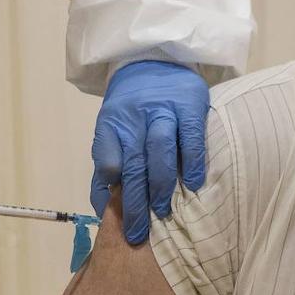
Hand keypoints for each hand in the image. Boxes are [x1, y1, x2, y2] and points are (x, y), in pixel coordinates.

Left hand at [90, 60, 209, 244]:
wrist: (156, 60)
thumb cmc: (133, 109)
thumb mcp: (113, 129)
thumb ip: (107, 165)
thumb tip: (102, 207)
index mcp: (111, 123)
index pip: (105, 158)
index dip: (108, 188)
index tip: (113, 215)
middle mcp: (135, 116)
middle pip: (132, 163)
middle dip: (134, 203)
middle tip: (136, 234)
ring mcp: (163, 110)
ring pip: (159, 149)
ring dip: (160, 184)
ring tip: (161, 211)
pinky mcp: (190, 105)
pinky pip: (191, 137)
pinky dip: (192, 162)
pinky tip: (193, 185)